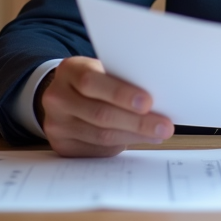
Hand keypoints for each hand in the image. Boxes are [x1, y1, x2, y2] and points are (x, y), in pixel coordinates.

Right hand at [36, 56, 173, 157]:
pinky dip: (121, 145)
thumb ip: (121, 79)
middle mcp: (57, 97)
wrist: (64, 96)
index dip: (121, 93)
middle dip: (137, 122)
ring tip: (157, 134)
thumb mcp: (101, 70)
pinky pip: (96, 149)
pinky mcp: (62, 145)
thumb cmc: (94, 81)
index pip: (92, 82)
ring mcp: (56, 124)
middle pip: (100, 113)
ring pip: (100, 135)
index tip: (148, 103)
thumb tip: (158, 98)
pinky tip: (138, 140)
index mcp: (69, 70)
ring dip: (134, 136)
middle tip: (164, 126)